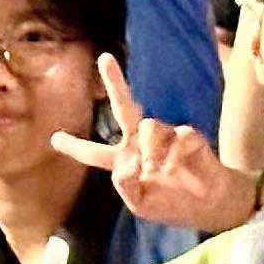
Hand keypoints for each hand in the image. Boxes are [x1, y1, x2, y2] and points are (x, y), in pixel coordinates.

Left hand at [51, 56, 255, 231]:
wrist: (208, 205)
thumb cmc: (171, 205)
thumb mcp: (139, 204)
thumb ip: (124, 185)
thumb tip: (127, 162)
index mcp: (124, 161)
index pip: (95, 154)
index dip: (76, 147)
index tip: (54, 138)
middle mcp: (141, 143)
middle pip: (124, 109)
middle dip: (115, 83)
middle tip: (104, 58)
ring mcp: (165, 137)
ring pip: (149, 125)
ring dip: (150, 149)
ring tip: (157, 168)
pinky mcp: (188, 136)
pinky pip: (177, 136)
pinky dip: (173, 154)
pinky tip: (175, 167)